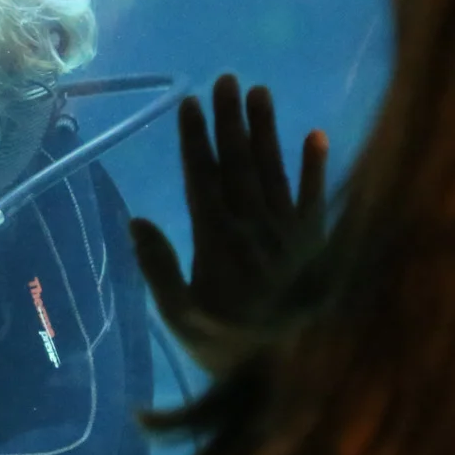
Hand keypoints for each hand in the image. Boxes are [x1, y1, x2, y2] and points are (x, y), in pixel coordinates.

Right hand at [129, 74, 326, 362]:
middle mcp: (255, 229)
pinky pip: (316, 198)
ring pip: (275, 171)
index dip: (195, 140)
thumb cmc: (228, 350)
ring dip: (267, 130)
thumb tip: (136, 221)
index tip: (189, 102)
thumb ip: (159, 271)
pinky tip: (316, 136)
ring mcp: (290, 234)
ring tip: (260, 91)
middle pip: (240, 164)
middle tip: (226, 78)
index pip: (203, 179)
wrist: (297, 377)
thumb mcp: (181, 318)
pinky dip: (316, 168)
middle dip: (230, 120)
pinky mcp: (318, 244)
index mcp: (218, 243)